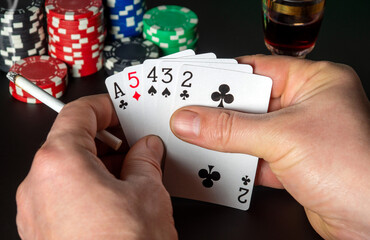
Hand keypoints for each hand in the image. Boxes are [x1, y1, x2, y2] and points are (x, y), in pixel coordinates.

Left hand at [16, 94, 176, 239]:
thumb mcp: (147, 193)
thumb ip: (145, 160)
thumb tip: (147, 149)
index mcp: (59, 164)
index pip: (77, 114)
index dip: (104, 107)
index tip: (120, 109)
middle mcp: (38, 186)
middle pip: (71, 142)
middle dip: (106, 139)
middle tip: (135, 142)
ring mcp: (37, 212)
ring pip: (69, 170)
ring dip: (99, 164)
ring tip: (132, 171)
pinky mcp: (44, 233)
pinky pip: (64, 195)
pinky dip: (89, 187)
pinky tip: (117, 195)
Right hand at [170, 55, 369, 238]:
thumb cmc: (357, 170)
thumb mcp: (282, 138)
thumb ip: (230, 129)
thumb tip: (191, 120)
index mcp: (316, 82)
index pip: (258, 70)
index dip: (224, 77)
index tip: (194, 84)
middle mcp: (308, 107)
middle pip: (251, 103)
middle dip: (220, 112)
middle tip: (188, 114)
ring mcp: (300, 137)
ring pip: (251, 133)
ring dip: (225, 140)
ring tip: (195, 138)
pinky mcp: (293, 165)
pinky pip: (255, 158)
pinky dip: (236, 163)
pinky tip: (217, 163)